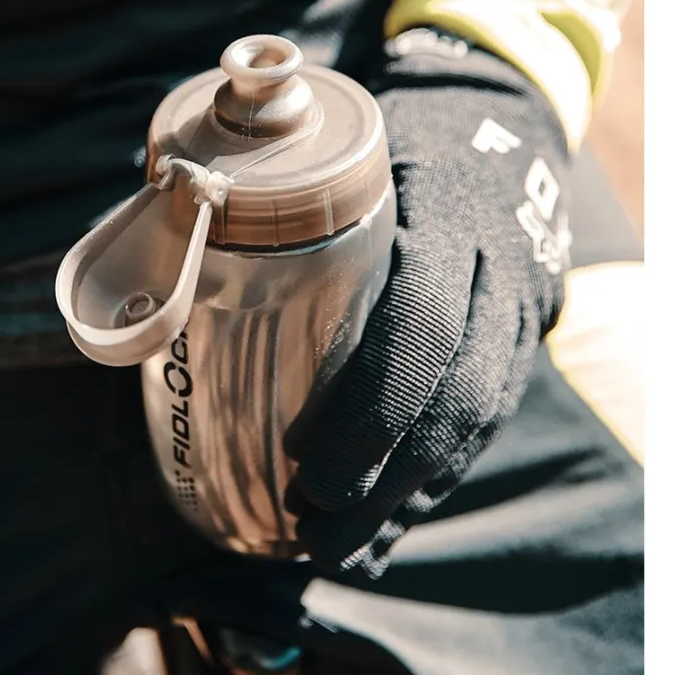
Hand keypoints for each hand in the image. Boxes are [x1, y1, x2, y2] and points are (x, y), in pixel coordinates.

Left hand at [286, 28, 571, 577]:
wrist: (503, 124)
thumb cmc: (393, 137)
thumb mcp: (350, 145)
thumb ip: (273, 197)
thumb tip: (153, 249)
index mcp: (447, 215)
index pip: (425, 321)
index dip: (371, 404)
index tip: (305, 463)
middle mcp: (497, 273)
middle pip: (457, 397)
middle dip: (384, 478)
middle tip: (310, 526)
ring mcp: (521, 313)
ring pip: (477, 424)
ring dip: (407, 500)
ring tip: (337, 550)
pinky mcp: (522, 343)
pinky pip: (486, 425)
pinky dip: (433, 482)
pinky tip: (386, 527)